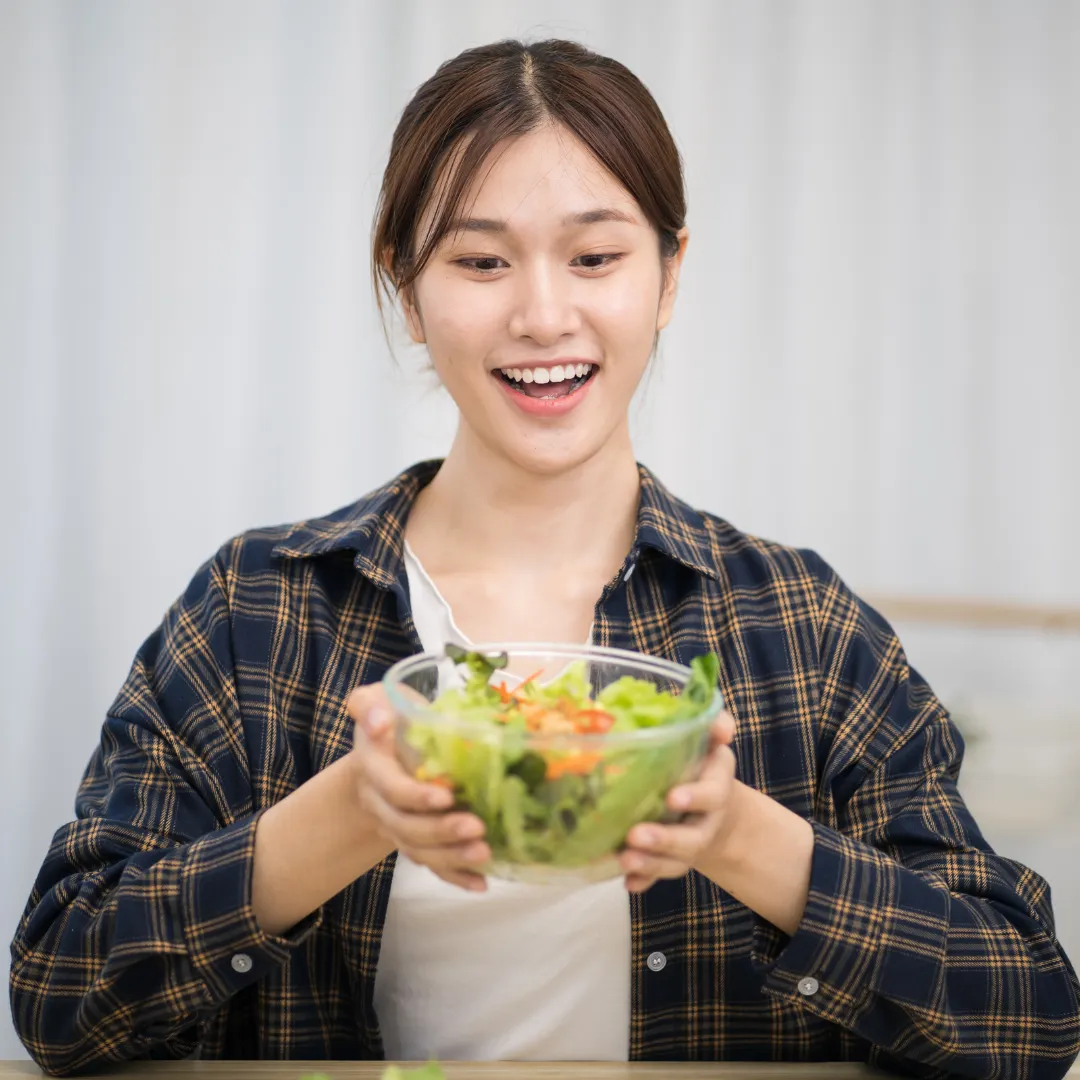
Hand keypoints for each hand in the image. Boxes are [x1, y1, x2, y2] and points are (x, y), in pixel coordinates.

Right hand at [345, 684, 489, 891]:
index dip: (416, 796)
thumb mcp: (375, 700)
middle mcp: (382, 804)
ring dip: (452, 857)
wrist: (379, 754)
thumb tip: (379, 721)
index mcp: (374, 769)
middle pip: (406, 827)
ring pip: (419, 851)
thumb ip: (368, 704)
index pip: (391, 789)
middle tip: (477, 827)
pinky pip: (432, 864)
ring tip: (485, 854)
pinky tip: (481, 883)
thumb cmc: (387, 719)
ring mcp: (398, 826)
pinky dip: (455, 876)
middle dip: (441, 831)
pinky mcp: (417, 840)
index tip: (447, 795)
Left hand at [618, 713, 737, 892]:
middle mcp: (706, 821)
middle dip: (665, 839)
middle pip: (691, 838)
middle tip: (635, 836)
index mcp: (717, 787)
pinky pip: (659, 875)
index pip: (712, 794)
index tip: (672, 798)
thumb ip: (716, 727)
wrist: (717, 808)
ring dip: (650, 863)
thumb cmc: (703, 765)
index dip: (695, 797)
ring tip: (625, 860)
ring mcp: (689, 845)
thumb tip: (723, 727)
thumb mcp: (711, 743)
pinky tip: (629, 884)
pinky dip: (645, 881)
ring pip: (674, 861)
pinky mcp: (672, 860)